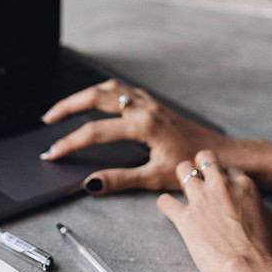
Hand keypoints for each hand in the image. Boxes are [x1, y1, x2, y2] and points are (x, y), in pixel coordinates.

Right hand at [41, 79, 229, 193]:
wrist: (223, 155)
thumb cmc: (193, 165)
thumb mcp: (154, 177)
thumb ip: (120, 179)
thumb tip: (92, 183)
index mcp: (142, 125)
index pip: (94, 132)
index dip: (70, 143)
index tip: (53, 153)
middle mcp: (143, 108)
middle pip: (96, 96)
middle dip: (68, 106)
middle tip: (48, 119)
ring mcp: (149, 103)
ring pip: (109, 88)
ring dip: (84, 95)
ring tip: (66, 107)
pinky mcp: (154, 104)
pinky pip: (122, 89)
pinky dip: (103, 92)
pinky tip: (98, 102)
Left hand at [157, 150, 271, 271]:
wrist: (250, 270)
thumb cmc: (268, 253)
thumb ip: (263, 212)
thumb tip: (259, 213)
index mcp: (245, 187)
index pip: (230, 169)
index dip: (226, 178)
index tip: (223, 187)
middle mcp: (221, 187)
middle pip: (205, 158)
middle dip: (200, 165)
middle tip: (200, 178)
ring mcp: (201, 200)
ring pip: (182, 169)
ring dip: (182, 177)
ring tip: (184, 187)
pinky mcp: (185, 218)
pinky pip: (166, 201)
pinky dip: (166, 204)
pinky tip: (169, 208)